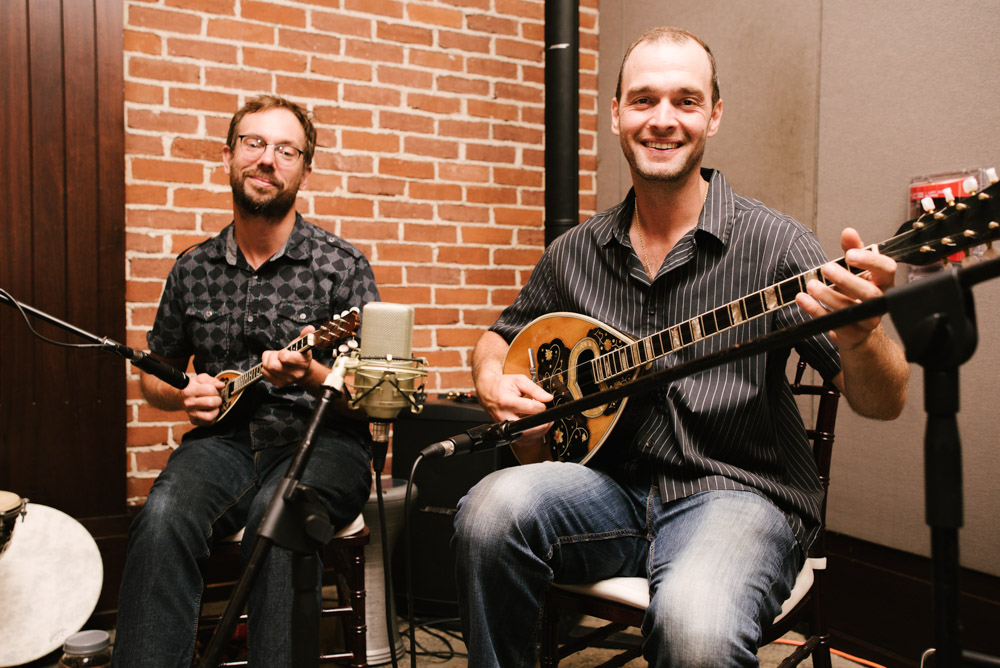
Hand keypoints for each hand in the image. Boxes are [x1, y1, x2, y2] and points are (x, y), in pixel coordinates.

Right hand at [181, 373, 224, 425]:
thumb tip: (221, 385)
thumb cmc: (195, 387)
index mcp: (190, 391)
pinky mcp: (194, 421)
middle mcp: (189, 403)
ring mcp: (191, 414)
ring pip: (210, 416)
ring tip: (213, 405)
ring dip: (216, 410)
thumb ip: (212, 380)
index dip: (216, 390)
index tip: (214, 390)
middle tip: (215, 398)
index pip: (211, 390)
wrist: (182, 397)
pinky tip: (210, 410)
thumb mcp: (201, 379)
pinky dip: (214, 416)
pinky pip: (209, 422)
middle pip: (211, 403)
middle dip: (218, 399)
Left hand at [261, 325, 314, 387]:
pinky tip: (275, 365)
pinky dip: (266, 367)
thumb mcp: (303, 344)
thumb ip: (305, 335)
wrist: (303, 371)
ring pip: (266, 367)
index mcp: (303, 362)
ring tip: (276, 359)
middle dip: (272, 356)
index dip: (282, 353)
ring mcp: (287, 380)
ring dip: (268, 360)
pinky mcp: (278, 383)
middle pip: (272, 365)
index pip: (285, 358)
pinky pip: (264, 372)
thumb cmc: (300, 355)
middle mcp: (295, 373)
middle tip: (278, 354)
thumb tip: (309, 328)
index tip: (286, 351)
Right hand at [477, 372, 554, 439]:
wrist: (487, 390)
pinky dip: (531, 438)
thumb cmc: (502, 385)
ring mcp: (503, 426)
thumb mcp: (519, 381)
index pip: (530, 408)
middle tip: (549, 418)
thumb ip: (535, 389)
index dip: (541, 406)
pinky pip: (521, 442)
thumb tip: (548, 398)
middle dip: (542, 425)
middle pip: (526, 428)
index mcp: (506, 401)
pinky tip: (536, 429)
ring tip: (544, 423)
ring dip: (538, 433)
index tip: (544, 403)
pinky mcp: (505, 432)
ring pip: (524, 438)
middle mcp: (504, 416)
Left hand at [796, 227, 896, 350]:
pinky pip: (832, 323)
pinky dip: (815, 310)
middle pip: (869, 292)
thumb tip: (849, 232)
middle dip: (846, 279)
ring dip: (827, 295)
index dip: (870, 261)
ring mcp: (866, 320)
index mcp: (884, 283)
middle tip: (826, 268)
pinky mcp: (850, 333)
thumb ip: (854, 250)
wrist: (859, 328)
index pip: (887, 269)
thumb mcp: (858, 270)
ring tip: (811, 284)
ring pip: (848, 309)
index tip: (850, 254)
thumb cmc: (858, 294)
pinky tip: (803, 299)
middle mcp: (878, 302)